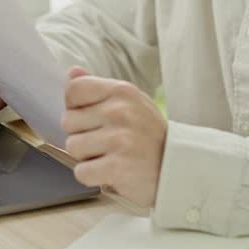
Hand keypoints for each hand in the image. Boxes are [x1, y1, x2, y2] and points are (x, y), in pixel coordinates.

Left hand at [61, 66, 167, 207]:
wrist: (180, 167)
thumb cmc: (149, 134)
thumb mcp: (130, 102)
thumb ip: (98, 88)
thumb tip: (71, 73)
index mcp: (122, 91)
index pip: (73, 90)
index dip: (74, 107)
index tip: (90, 118)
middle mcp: (120, 111)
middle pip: (68, 121)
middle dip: (82, 134)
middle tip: (107, 141)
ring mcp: (119, 139)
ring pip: (73, 147)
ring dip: (87, 156)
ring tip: (111, 156)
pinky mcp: (117, 167)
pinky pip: (81, 171)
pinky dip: (93, 176)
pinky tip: (111, 171)